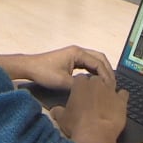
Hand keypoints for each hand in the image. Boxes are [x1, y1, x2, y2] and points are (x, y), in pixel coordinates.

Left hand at [0, 45, 114, 89]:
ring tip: (107, 84)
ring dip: (102, 70)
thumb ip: (78, 85)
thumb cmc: (44, 72)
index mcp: (78, 53)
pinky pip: (88, 63)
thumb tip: (92, 90)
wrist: (30, 67)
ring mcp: (75, 54)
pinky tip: (97, 81)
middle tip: (113, 85)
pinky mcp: (72, 59)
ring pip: (95, 60)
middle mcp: (78, 51)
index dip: (106, 75)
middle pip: (100, 58)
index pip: (99, 63)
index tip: (110, 87)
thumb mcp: (62, 82)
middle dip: (108, 71)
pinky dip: (95, 71)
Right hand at [50, 74, 128, 142]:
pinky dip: (121, 97)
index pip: (80, 79)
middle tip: (91, 100)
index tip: (79, 95)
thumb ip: (58, 110)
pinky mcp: (122, 100)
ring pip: (110, 84)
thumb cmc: (77, 125)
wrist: (95, 135)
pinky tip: (117, 104)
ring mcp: (111, 90)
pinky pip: (124, 93)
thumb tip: (55, 111)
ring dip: (107, 91)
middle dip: (94, 88)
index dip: (80, 87)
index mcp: (80, 84)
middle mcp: (97, 83)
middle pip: (96, 80)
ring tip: (104, 101)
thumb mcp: (62, 118)